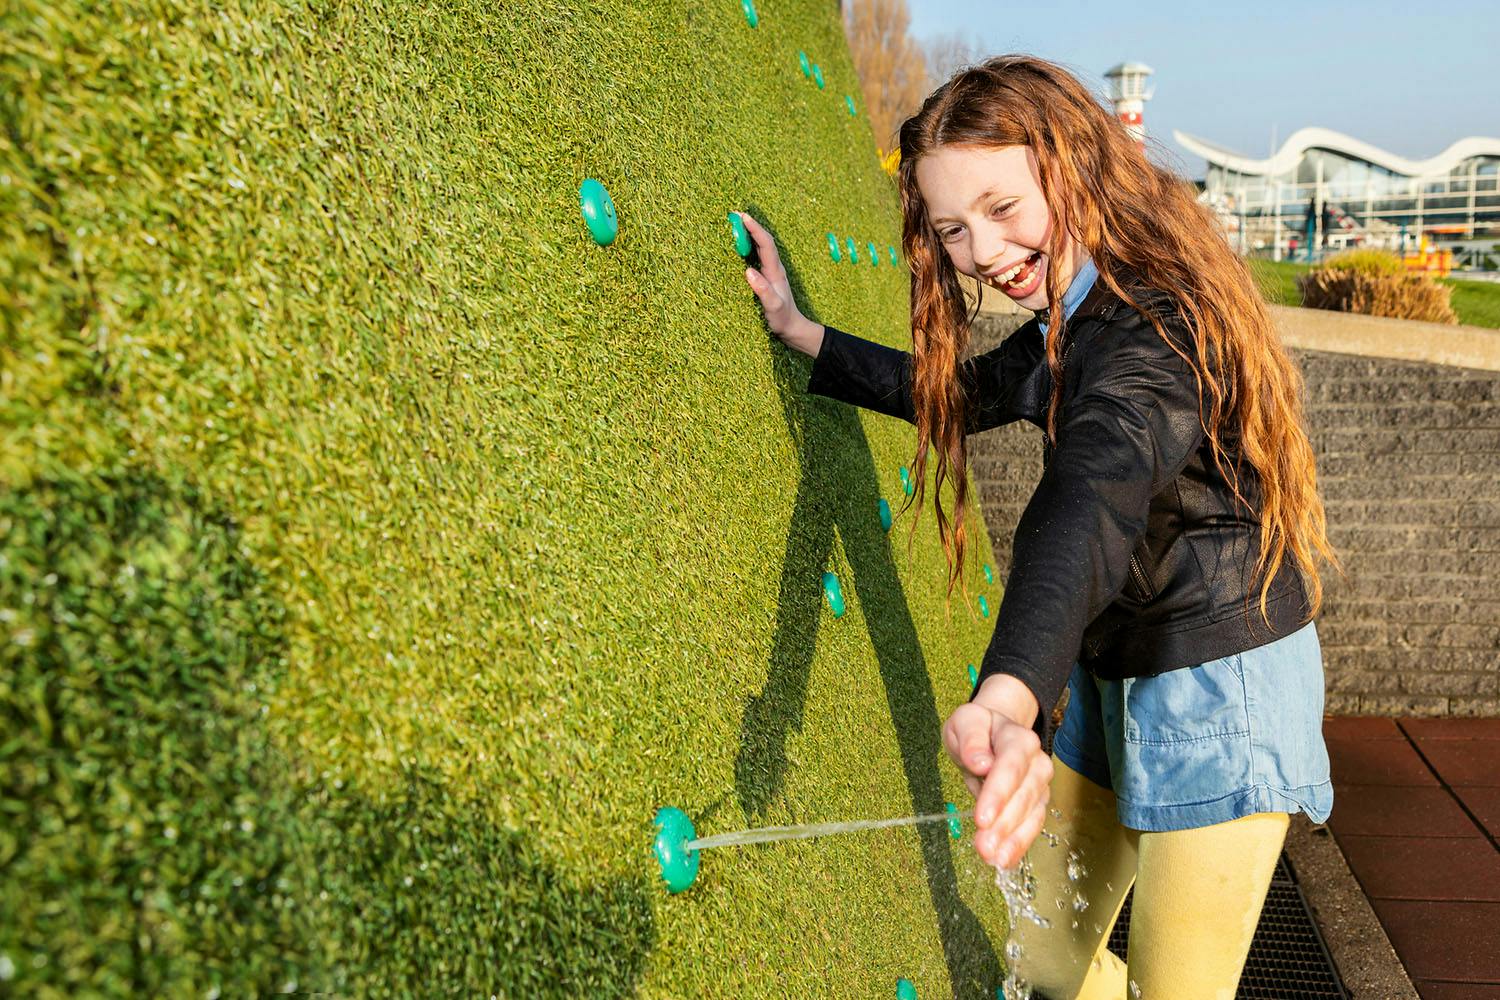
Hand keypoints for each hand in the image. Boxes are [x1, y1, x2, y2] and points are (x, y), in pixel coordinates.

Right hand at [735, 211, 821, 356]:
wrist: (792, 328)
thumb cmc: (782, 319)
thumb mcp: (773, 307)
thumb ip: (763, 290)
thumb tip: (749, 271)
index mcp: (775, 271)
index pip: (766, 243)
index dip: (755, 229)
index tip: (742, 217)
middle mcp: (774, 267)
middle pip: (763, 240)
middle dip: (750, 225)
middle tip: (733, 214)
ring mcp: (770, 271)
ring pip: (760, 246)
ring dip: (748, 233)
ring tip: (734, 224)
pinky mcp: (766, 277)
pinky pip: (756, 256)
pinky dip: (748, 246)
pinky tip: (739, 245)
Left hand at [943, 682, 1052, 868]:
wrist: (991, 735)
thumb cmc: (977, 729)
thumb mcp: (966, 722)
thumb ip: (972, 739)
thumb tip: (980, 762)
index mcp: (1018, 738)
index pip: (1012, 765)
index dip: (999, 793)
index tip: (982, 817)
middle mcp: (1036, 762)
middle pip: (1024, 794)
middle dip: (1004, 823)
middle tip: (984, 846)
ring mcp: (1039, 784)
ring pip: (1031, 814)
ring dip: (1012, 839)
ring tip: (993, 858)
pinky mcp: (1036, 804)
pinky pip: (1030, 826)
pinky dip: (1018, 845)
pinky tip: (1004, 860)